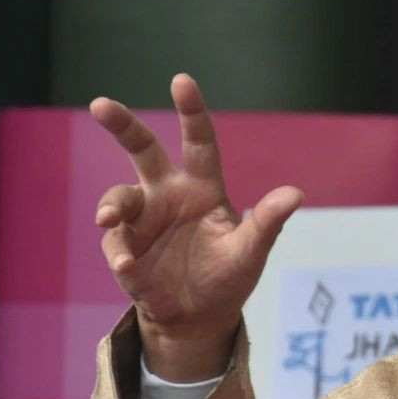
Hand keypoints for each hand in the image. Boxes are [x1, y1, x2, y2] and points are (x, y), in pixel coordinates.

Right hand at [92, 74, 302, 380]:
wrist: (200, 317)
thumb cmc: (229, 277)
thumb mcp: (252, 250)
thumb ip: (268, 222)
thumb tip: (296, 194)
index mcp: (203, 188)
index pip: (198, 142)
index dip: (192, 112)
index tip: (181, 80)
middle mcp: (168, 195)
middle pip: (142, 150)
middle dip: (122, 124)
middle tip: (101, 104)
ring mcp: (142, 221)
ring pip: (118, 199)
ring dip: (111, 206)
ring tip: (106, 220)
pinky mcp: (125, 249)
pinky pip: (116, 244)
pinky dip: (120, 254)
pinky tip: (130, 268)